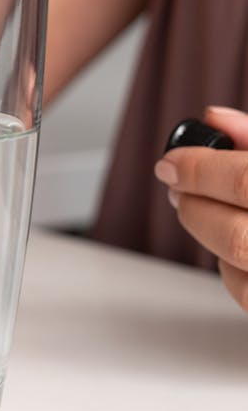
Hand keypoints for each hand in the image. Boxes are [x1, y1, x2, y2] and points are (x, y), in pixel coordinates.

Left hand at [154, 106, 247, 309]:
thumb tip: (214, 117)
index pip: (244, 180)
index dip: (198, 170)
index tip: (171, 165)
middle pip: (234, 236)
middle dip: (195, 208)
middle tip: (180, 190)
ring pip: (234, 266)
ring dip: (206, 234)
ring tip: (204, 211)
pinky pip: (244, 293)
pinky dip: (227, 265)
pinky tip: (232, 244)